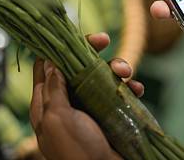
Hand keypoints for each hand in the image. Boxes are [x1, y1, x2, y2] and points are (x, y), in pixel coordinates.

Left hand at [30, 33, 143, 159]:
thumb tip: (50, 61)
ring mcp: (89, 108)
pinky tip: (136, 90)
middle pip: (76, 66)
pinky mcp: (109, 114)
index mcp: (46, 104)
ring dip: (116, 69)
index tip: (74, 35)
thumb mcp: (58, 118)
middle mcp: (67, 103)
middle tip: (105, 39)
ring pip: (100, 76)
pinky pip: (119, 93)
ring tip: (127, 73)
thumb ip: (52, 89)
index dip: (59, 48)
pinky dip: (129, 88)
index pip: (46, 66)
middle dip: (92, 52)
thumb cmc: (76, 152)